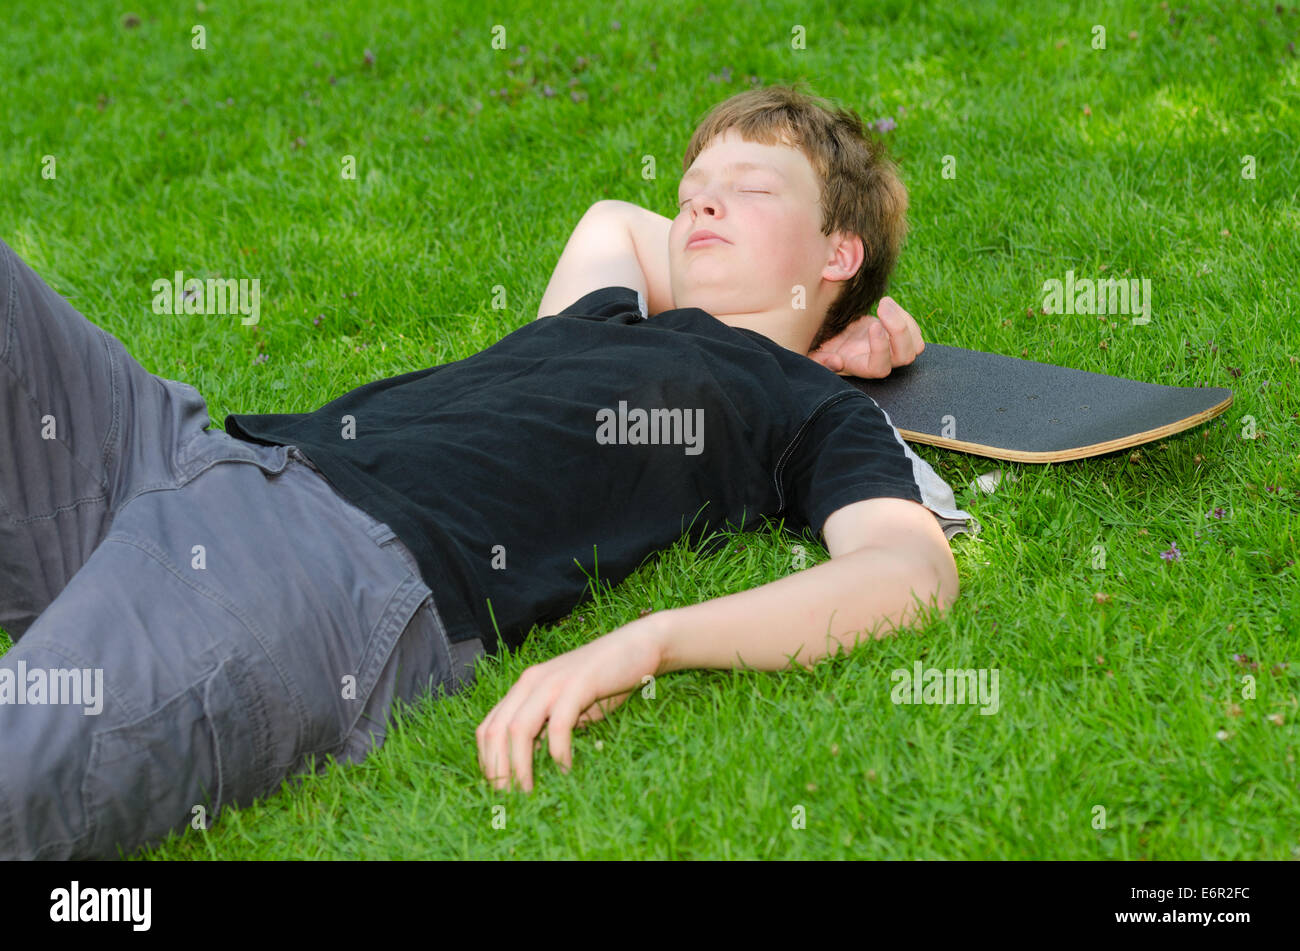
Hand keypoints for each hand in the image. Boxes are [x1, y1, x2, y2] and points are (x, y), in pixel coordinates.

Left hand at [476, 615, 666, 793]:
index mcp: (524, 687)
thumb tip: (530, 763)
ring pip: (518, 728)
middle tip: (508, 797)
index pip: (488, 727)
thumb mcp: (569, 706)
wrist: (638, 646)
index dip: (487, 761)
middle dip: (498, 768)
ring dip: (520, 765)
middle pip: (496, 730)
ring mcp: (552, 682)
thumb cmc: (605, 681)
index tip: (499, 788)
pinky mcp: (577, 684)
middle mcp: (530, 682)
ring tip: (528, 791)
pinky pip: (558, 724)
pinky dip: (558, 751)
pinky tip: (565, 769)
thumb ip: (548, 728)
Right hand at [807, 296, 924, 377]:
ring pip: (915, 346)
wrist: (831, 336)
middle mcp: (879, 362)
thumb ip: (819, 360)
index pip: (879, 367)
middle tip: (882, 305)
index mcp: (859, 367)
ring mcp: (892, 351)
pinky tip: (888, 306)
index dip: (881, 348)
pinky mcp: (898, 339)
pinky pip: (915, 333)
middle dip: (898, 330)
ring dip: (905, 322)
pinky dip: (906, 317)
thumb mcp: (813, 351)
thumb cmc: (820, 345)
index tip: (873, 325)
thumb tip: (837, 362)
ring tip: (884, 303)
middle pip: (905, 357)